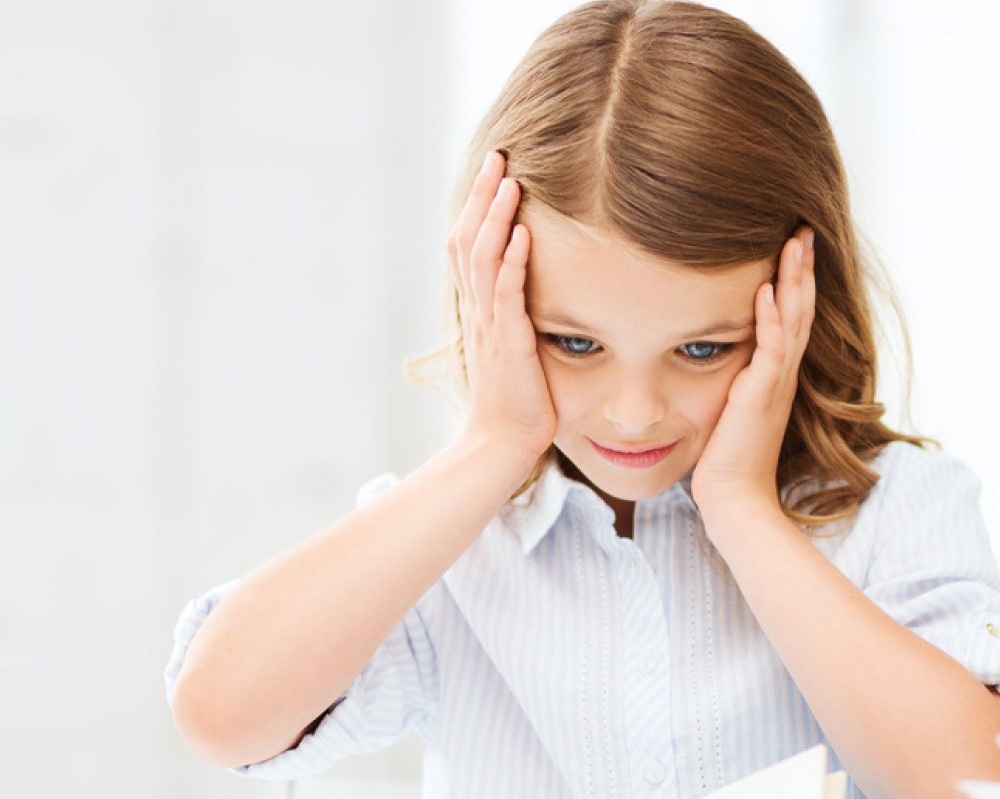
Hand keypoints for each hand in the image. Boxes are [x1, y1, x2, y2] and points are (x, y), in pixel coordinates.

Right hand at [449, 152, 554, 459]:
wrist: (500, 443)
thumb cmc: (515, 400)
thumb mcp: (513, 346)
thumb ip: (516, 312)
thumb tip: (532, 283)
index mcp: (478, 308)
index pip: (468, 244)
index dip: (476, 205)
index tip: (492, 170)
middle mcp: (478, 310)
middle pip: (469, 239)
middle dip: (482, 195)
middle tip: (496, 155)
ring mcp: (490, 325)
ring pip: (484, 259)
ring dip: (496, 217)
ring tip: (509, 180)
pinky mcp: (508, 343)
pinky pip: (507, 295)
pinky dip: (514, 262)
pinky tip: (524, 234)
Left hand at [691, 226, 815, 523]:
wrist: (734, 497)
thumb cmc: (726, 455)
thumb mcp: (730, 402)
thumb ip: (731, 373)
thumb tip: (708, 344)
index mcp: (775, 371)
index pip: (790, 312)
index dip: (794, 276)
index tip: (793, 239)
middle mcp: (781, 372)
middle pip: (799, 306)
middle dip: (801, 265)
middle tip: (803, 225)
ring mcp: (775, 382)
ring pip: (792, 320)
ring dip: (794, 280)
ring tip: (795, 242)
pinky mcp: (761, 396)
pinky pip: (770, 351)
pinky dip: (770, 319)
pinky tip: (766, 291)